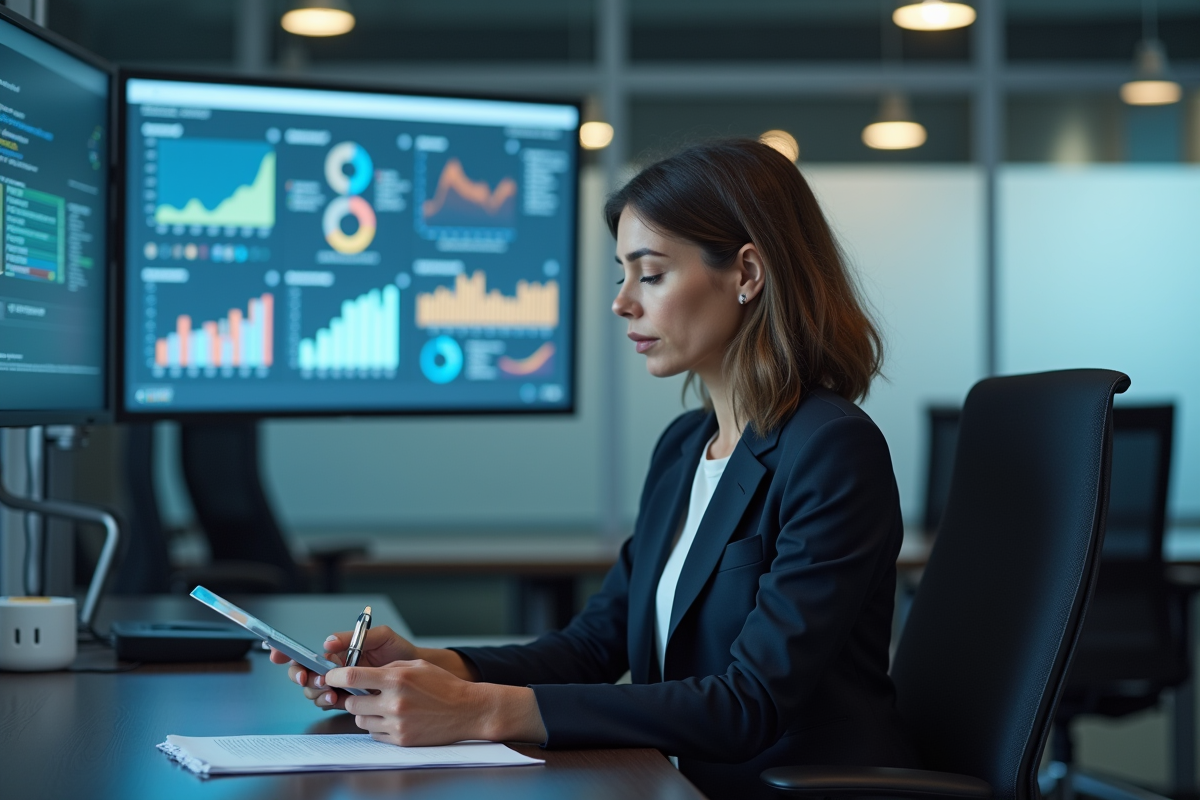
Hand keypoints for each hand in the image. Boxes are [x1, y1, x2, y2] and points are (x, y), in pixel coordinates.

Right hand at [268, 625, 416, 709]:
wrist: (417, 673)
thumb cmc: (400, 651)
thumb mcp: (381, 636)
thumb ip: (354, 636)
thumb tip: (327, 641)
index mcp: (337, 652)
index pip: (307, 653)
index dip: (287, 653)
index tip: (277, 653)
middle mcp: (334, 669)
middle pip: (303, 674)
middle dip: (300, 676)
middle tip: (308, 677)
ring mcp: (339, 686)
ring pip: (313, 691)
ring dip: (315, 691)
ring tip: (328, 690)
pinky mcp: (348, 700)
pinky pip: (328, 703)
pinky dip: (327, 701)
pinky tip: (335, 698)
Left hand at [327, 660, 546, 745]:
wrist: (467, 710)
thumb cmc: (443, 685)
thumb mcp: (416, 666)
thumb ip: (388, 669)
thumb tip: (362, 674)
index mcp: (396, 679)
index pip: (352, 677)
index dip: (335, 676)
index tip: (329, 676)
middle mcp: (393, 702)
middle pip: (352, 703)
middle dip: (354, 698)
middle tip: (366, 694)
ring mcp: (396, 724)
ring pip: (360, 721)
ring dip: (365, 714)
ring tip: (383, 707)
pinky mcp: (401, 740)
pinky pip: (374, 734)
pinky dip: (378, 727)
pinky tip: (394, 719)